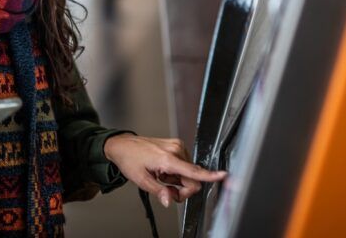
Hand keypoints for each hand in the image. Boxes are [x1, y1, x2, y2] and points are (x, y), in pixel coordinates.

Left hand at [104, 133, 225, 207]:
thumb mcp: (141, 180)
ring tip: (162, 176)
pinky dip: (177, 171)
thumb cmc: (130, 159)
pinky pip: (185, 164)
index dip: (210, 176)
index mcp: (167, 158)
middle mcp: (175, 150)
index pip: (193, 171)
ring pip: (189, 172)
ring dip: (178, 180)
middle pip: (193, 178)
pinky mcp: (177, 144)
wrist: (122, 144)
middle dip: (182, 188)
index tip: (223, 175)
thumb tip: (170, 200)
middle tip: (166, 190)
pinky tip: (164, 170)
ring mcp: (177, 146)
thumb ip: (159, 191)